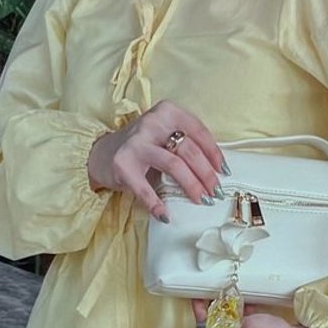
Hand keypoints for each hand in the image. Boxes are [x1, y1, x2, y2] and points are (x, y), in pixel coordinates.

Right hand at [89, 103, 224, 219]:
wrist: (103, 153)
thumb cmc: (143, 145)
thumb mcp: (165, 134)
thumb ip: (186, 142)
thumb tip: (217, 169)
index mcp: (166, 112)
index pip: (198, 131)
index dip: (214, 153)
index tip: (223, 171)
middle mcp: (151, 123)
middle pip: (189, 150)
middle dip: (206, 174)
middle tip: (216, 192)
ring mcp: (136, 143)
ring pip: (174, 165)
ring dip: (192, 186)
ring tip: (201, 200)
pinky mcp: (122, 164)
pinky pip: (145, 189)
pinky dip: (157, 204)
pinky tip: (166, 215)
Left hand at [191, 301, 326, 327]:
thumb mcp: (250, 327)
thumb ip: (229, 323)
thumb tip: (217, 319)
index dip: (201, 313)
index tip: (198, 299)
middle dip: (214, 312)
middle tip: (213, 296)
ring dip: (229, 313)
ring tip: (230, 299)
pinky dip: (242, 317)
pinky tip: (248, 307)